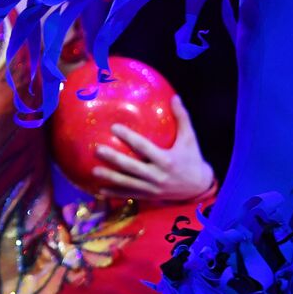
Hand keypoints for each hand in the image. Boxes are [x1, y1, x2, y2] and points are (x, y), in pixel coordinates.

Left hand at [92, 95, 214, 202]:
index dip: (128, 137)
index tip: (114, 127)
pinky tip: (99, 190)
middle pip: (131, 167)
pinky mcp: (149, 197)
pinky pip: (129, 195)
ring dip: (110, 177)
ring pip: (127, 183)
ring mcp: (152, 189)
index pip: (144, 147)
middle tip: (97, 149)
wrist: (198, 187)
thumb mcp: (190, 138)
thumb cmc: (192, 158)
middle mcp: (157, 176)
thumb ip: (182, 118)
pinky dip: (114, 194)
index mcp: (166, 160)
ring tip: (94, 170)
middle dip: (113, 159)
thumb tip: (175, 97)